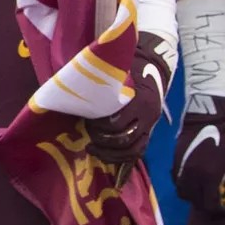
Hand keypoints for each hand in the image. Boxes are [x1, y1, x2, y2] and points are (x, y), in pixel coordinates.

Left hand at [86, 33, 169, 163]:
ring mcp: (149, 126)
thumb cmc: (129, 67)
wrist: (154, 67)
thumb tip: (70, 81)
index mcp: (139, 98)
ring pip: (131, 149)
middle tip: (87, 133)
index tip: (86, 120)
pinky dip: (120, 157)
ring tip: (91, 148)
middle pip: (122, 137)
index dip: (98, 125)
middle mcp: (147, 115)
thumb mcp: (118, 69)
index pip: (116, 121)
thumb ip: (100, 77)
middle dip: (102, 139)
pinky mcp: (148, 133)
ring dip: (109, 152)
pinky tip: (104, 155)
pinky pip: (137, 152)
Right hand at [173, 95, 224, 215]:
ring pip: (182, 191)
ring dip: (194, 195)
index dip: (222, 208)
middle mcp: (192, 175)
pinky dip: (185, 183)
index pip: (210, 204)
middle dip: (208, 204)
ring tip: (207, 188)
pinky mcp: (175, 157)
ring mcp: (181, 166)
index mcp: (209, 175)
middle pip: (195, 201)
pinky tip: (197, 177)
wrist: (210, 108)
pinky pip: (176, 179)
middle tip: (221, 197)